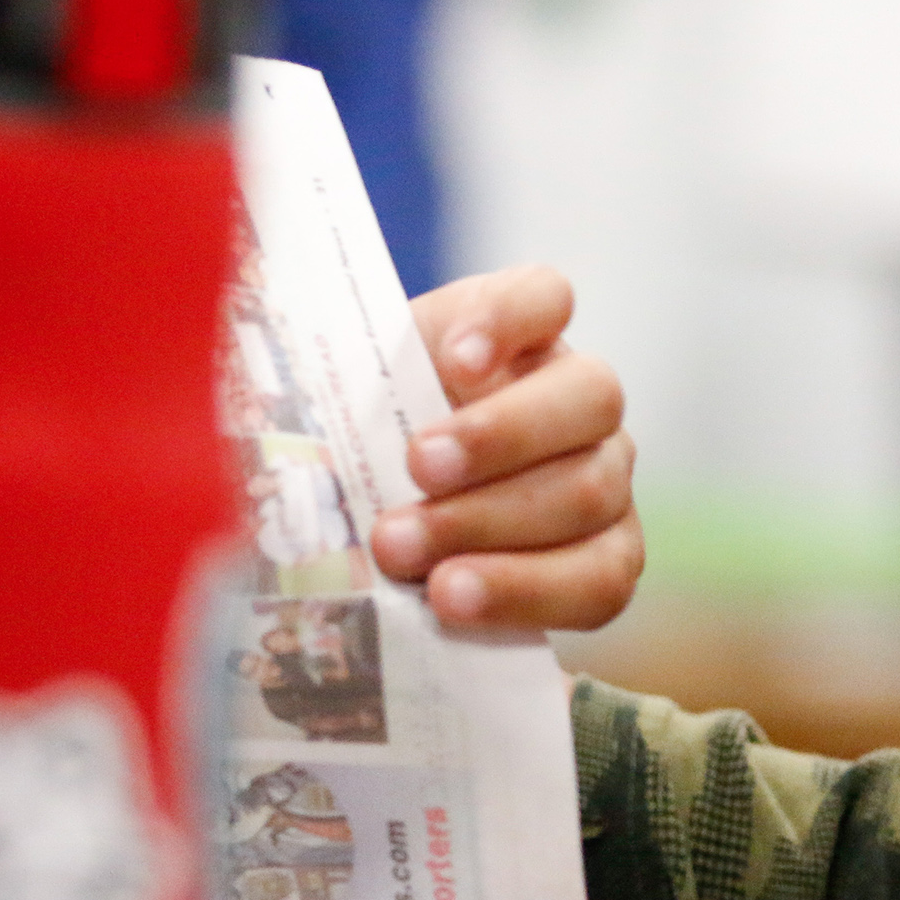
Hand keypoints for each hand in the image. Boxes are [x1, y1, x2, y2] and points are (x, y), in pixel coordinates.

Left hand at [377, 265, 642, 629]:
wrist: (383, 544)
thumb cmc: (364, 455)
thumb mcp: (347, 406)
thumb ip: (344, 390)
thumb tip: (288, 419)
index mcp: (518, 337)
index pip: (543, 296)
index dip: (508, 320)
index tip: (453, 359)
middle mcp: (579, 398)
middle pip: (588, 397)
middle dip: (498, 439)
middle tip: (415, 471)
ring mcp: (608, 476)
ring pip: (592, 492)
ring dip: (493, 527)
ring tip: (408, 559)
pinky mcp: (611, 558)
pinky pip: (601, 580)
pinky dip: (526, 592)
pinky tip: (455, 603)